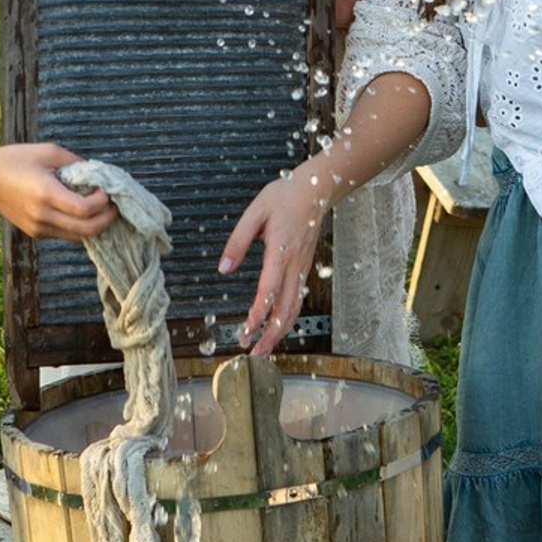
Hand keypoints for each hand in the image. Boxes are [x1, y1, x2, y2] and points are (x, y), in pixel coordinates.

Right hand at [0, 142, 116, 239]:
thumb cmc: (15, 159)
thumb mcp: (48, 151)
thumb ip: (76, 163)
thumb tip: (99, 174)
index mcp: (45, 193)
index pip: (84, 210)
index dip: (103, 202)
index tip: (108, 190)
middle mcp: (41, 216)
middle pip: (85, 230)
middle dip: (106, 219)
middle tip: (115, 205)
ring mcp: (37, 227)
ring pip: (77, 237)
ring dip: (95, 225)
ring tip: (103, 208)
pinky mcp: (35, 232)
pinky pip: (65, 235)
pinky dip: (80, 227)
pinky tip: (85, 212)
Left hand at [218, 165, 333, 355]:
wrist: (317, 188)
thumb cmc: (286, 196)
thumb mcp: (255, 211)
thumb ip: (238, 241)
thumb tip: (224, 268)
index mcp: (281, 250)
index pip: (269, 291)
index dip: (258, 315)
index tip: (245, 331)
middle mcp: (295, 264)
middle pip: (286, 309)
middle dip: (271, 335)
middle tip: (254, 353)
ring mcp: (302, 267)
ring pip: (295, 308)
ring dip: (280, 332)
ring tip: (265, 348)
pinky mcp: (304, 267)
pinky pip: (297, 299)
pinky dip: (288, 318)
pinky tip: (278, 326)